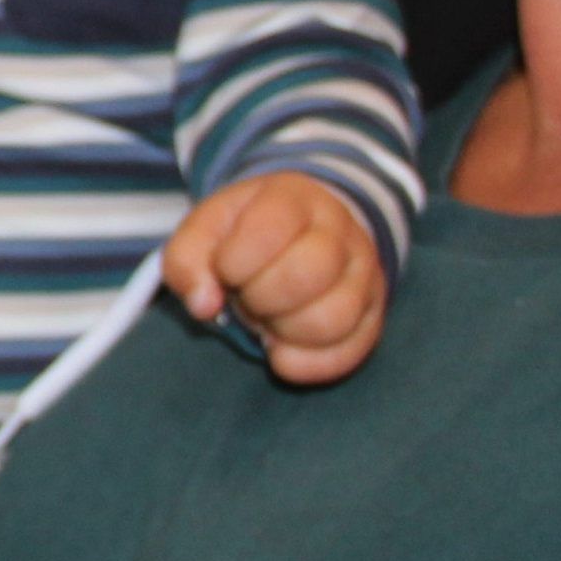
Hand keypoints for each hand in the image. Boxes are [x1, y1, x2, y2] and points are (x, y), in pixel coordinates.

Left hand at [160, 172, 386, 384]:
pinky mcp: (373, 313)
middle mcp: (339, 231)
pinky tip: (281, 350)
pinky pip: (349, 351)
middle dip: (260, 297)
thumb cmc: (243, 234)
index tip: (225, 268)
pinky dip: (306, 363)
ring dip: (285, 330)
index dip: (234, 262)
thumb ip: (186, 260)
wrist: (300, 233)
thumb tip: (204, 305)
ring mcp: (364, 273)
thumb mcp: (204, 232)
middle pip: (306, 275)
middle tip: (247, 294)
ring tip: (269, 317)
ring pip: (333, 318)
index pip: (269, 231)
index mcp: (293, 198)